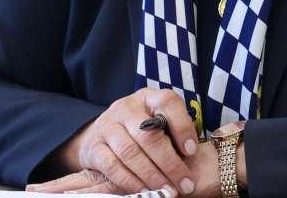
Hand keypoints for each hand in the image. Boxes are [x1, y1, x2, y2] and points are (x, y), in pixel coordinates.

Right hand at [29, 88, 199, 194]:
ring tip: (167, 191)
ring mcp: (107, 125)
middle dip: (169, 163)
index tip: (193, 151)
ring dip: (151, 176)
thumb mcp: (157, 123)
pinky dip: (130, 181)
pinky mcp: (94, 146)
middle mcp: (126, 107)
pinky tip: (144, 192)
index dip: (182, 126)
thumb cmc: (139, 131)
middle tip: (184, 184)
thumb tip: (191, 155)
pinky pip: (112, 166)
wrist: (100, 135)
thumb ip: (173, 133)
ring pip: (130, 152)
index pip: (167, 102)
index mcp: (147, 98)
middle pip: (149, 134)